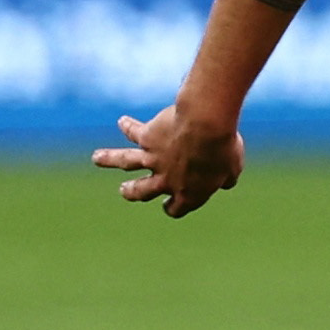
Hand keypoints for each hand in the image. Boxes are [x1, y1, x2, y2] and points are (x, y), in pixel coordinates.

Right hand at [92, 103, 243, 217]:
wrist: (206, 126)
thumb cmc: (223, 149)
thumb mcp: (232, 169)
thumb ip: (227, 179)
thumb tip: (227, 184)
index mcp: (188, 193)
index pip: (175, 208)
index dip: (171, 207)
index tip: (168, 205)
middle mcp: (166, 179)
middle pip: (142, 191)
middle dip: (132, 191)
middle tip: (124, 190)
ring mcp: (153, 158)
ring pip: (124, 162)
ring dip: (109, 159)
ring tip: (97, 158)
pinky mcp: (147, 137)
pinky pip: (134, 132)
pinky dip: (128, 126)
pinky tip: (123, 121)